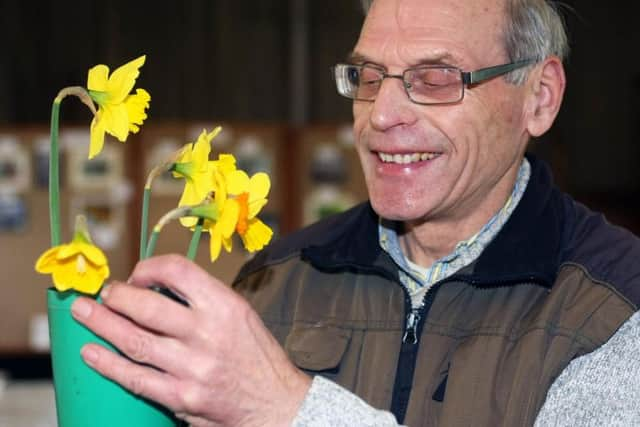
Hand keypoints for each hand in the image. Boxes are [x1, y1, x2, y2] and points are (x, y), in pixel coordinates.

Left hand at [71, 254, 310, 426]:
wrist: (276, 402)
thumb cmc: (256, 355)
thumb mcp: (240, 314)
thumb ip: (202, 300)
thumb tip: (156, 290)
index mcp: (224, 306)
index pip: (178, 272)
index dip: (149, 268)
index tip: (138, 276)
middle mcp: (207, 333)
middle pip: (147, 307)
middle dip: (116, 297)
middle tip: (102, 294)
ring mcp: (192, 367)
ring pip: (135, 341)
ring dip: (103, 325)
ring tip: (83, 312)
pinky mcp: (182, 397)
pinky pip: (137, 378)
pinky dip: (110, 364)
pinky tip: (92, 353)